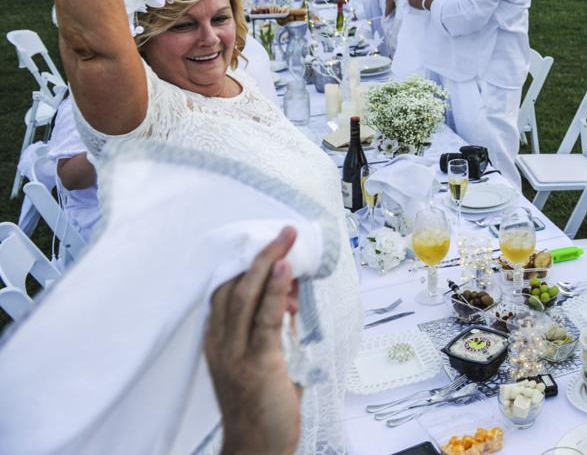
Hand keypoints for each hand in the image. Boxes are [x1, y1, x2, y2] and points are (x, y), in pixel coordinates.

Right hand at [206, 227, 302, 454]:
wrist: (256, 449)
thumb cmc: (263, 408)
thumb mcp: (266, 363)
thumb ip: (274, 332)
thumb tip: (290, 300)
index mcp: (217, 343)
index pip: (225, 293)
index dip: (245, 265)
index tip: (265, 243)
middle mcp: (220, 344)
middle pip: (233, 286)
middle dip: (257, 254)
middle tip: (281, 231)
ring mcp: (235, 353)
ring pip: (245, 296)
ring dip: (268, 262)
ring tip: (286, 238)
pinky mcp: (258, 363)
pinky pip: (264, 318)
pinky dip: (274, 290)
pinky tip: (284, 269)